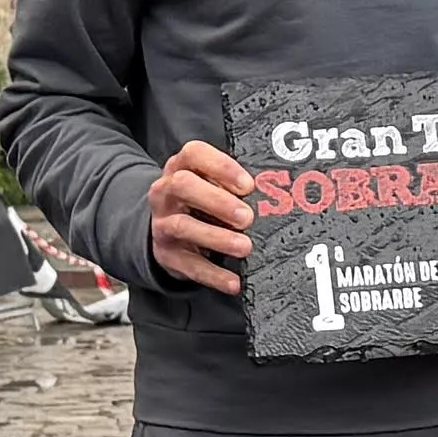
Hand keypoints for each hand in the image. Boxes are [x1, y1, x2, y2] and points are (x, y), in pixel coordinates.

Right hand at [150, 141, 253, 292]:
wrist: (168, 232)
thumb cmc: (202, 201)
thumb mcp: (211, 185)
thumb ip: (233, 185)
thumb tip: (274, 192)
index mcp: (181, 167)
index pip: (194, 154)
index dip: (221, 167)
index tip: (248, 185)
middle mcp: (166, 192)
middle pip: (183, 186)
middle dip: (217, 201)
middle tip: (247, 217)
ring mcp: (162, 223)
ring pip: (183, 227)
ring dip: (217, 238)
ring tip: (245, 247)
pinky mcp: (166, 254)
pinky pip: (188, 265)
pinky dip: (213, 275)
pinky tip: (234, 282)